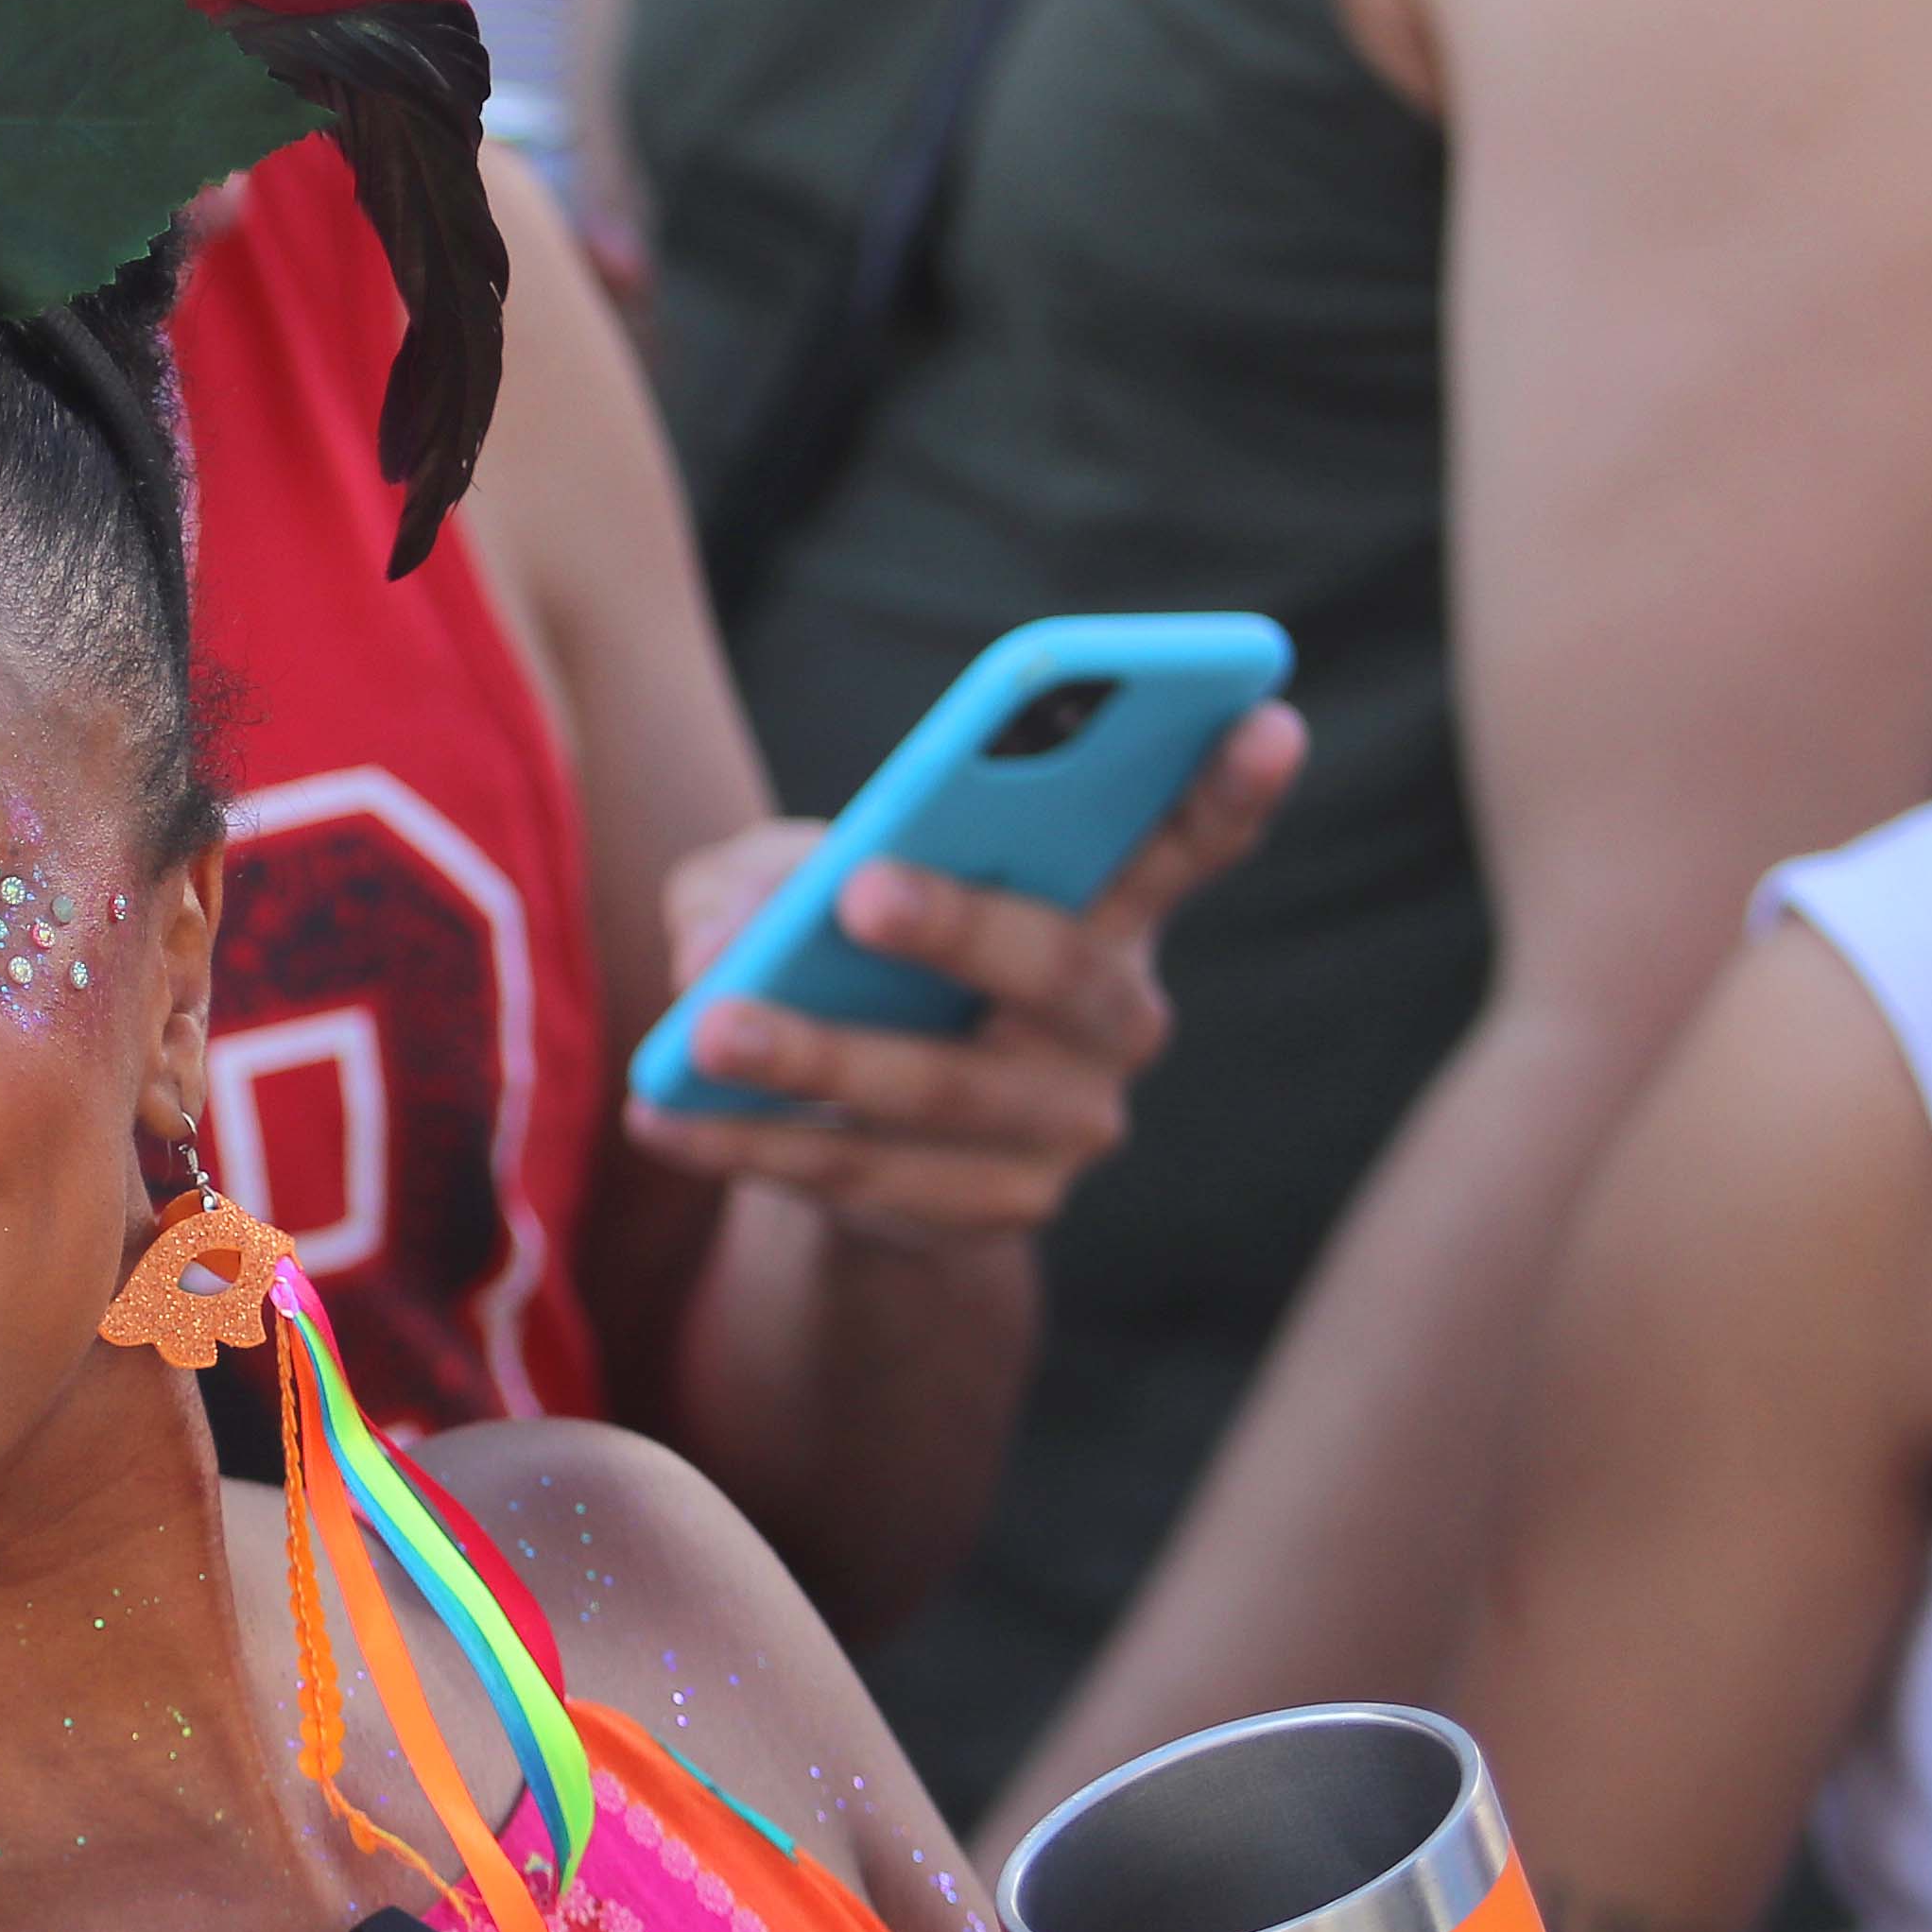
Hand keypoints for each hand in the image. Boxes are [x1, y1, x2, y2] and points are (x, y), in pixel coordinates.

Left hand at [629, 709, 1303, 1250]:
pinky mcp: (992, 1215)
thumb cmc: (853, 956)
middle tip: (862, 889)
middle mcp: (1116, 1018)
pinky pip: (864, 1177)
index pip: (1186, 843)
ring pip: (941, 1091)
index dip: (1232, 788)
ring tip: (705, 1030)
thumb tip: (720, 941)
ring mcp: (1065, 1129)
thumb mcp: (806, 882)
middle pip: (1054, 968)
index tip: (1268, 716)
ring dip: (815, 1058)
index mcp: (1104, 904)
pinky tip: (663, 1115)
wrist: (869, 1134)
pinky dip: (752, 1144)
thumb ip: (763, 876)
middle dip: (958, 925)